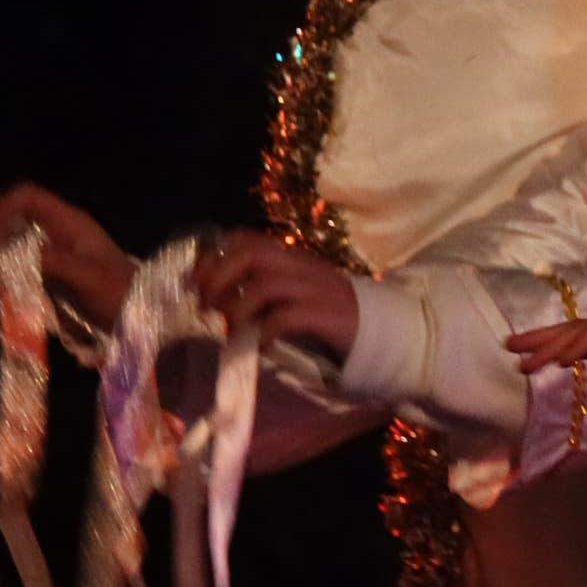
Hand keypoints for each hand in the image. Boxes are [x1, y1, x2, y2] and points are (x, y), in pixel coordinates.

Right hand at [0, 185, 139, 330]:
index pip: (28, 197)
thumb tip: (5, 255)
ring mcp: (56, 251)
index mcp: (70, 222)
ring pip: (16, 237)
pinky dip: (4, 266)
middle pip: (17, 214)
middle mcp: (61, 231)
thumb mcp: (85, 275)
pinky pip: (22, 261)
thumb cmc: (121, 293)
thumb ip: (47, 261)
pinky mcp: (53, 272)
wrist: (144, 319)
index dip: (2, 208)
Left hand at [196, 234, 360, 359]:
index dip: (215, 256)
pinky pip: (285, 318)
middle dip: (218, 278)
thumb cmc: (337, 316)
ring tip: (231, 329)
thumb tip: (222, 302)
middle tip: (206, 305)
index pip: (247, 240)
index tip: (197, 281)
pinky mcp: (328, 314)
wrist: (389, 331)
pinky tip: (260, 346)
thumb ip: (269, 292)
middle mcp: (303, 267)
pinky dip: (263, 333)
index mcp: (294, 259)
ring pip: (264, 284)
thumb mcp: (301, 294)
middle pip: (250, 255)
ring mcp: (317, 289)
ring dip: (238, 308)